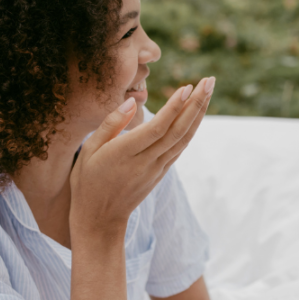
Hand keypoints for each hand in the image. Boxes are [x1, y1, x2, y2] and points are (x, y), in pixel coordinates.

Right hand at [69, 77, 214, 238]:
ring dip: (198, 114)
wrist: (100, 219)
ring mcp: (157, 168)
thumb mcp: (89, 150)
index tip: (188, 87)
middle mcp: (146, 161)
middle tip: (210, 80)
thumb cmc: (88, 181)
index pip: (157, 129)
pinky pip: (179, 147)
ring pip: (183, 138)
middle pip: (177, 131)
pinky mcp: (161, 172)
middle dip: (196, 104)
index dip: (174, 108)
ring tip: (209, 90)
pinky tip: (197, 113)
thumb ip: (111, 124)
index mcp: (125, 153)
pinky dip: (191, 129)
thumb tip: (133, 101)